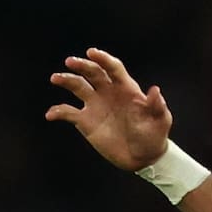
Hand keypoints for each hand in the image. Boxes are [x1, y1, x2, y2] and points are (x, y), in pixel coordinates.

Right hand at [47, 47, 172, 171]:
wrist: (143, 158)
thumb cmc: (154, 136)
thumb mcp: (160, 122)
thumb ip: (157, 106)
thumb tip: (155, 91)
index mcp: (125, 88)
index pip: (112, 67)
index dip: (103, 59)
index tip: (92, 53)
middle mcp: (107, 92)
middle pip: (92, 72)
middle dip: (81, 65)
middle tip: (70, 62)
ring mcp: (95, 105)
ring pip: (77, 86)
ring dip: (66, 80)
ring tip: (55, 78)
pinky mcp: (86, 122)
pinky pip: (68, 113)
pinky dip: (58, 112)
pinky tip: (50, 115)